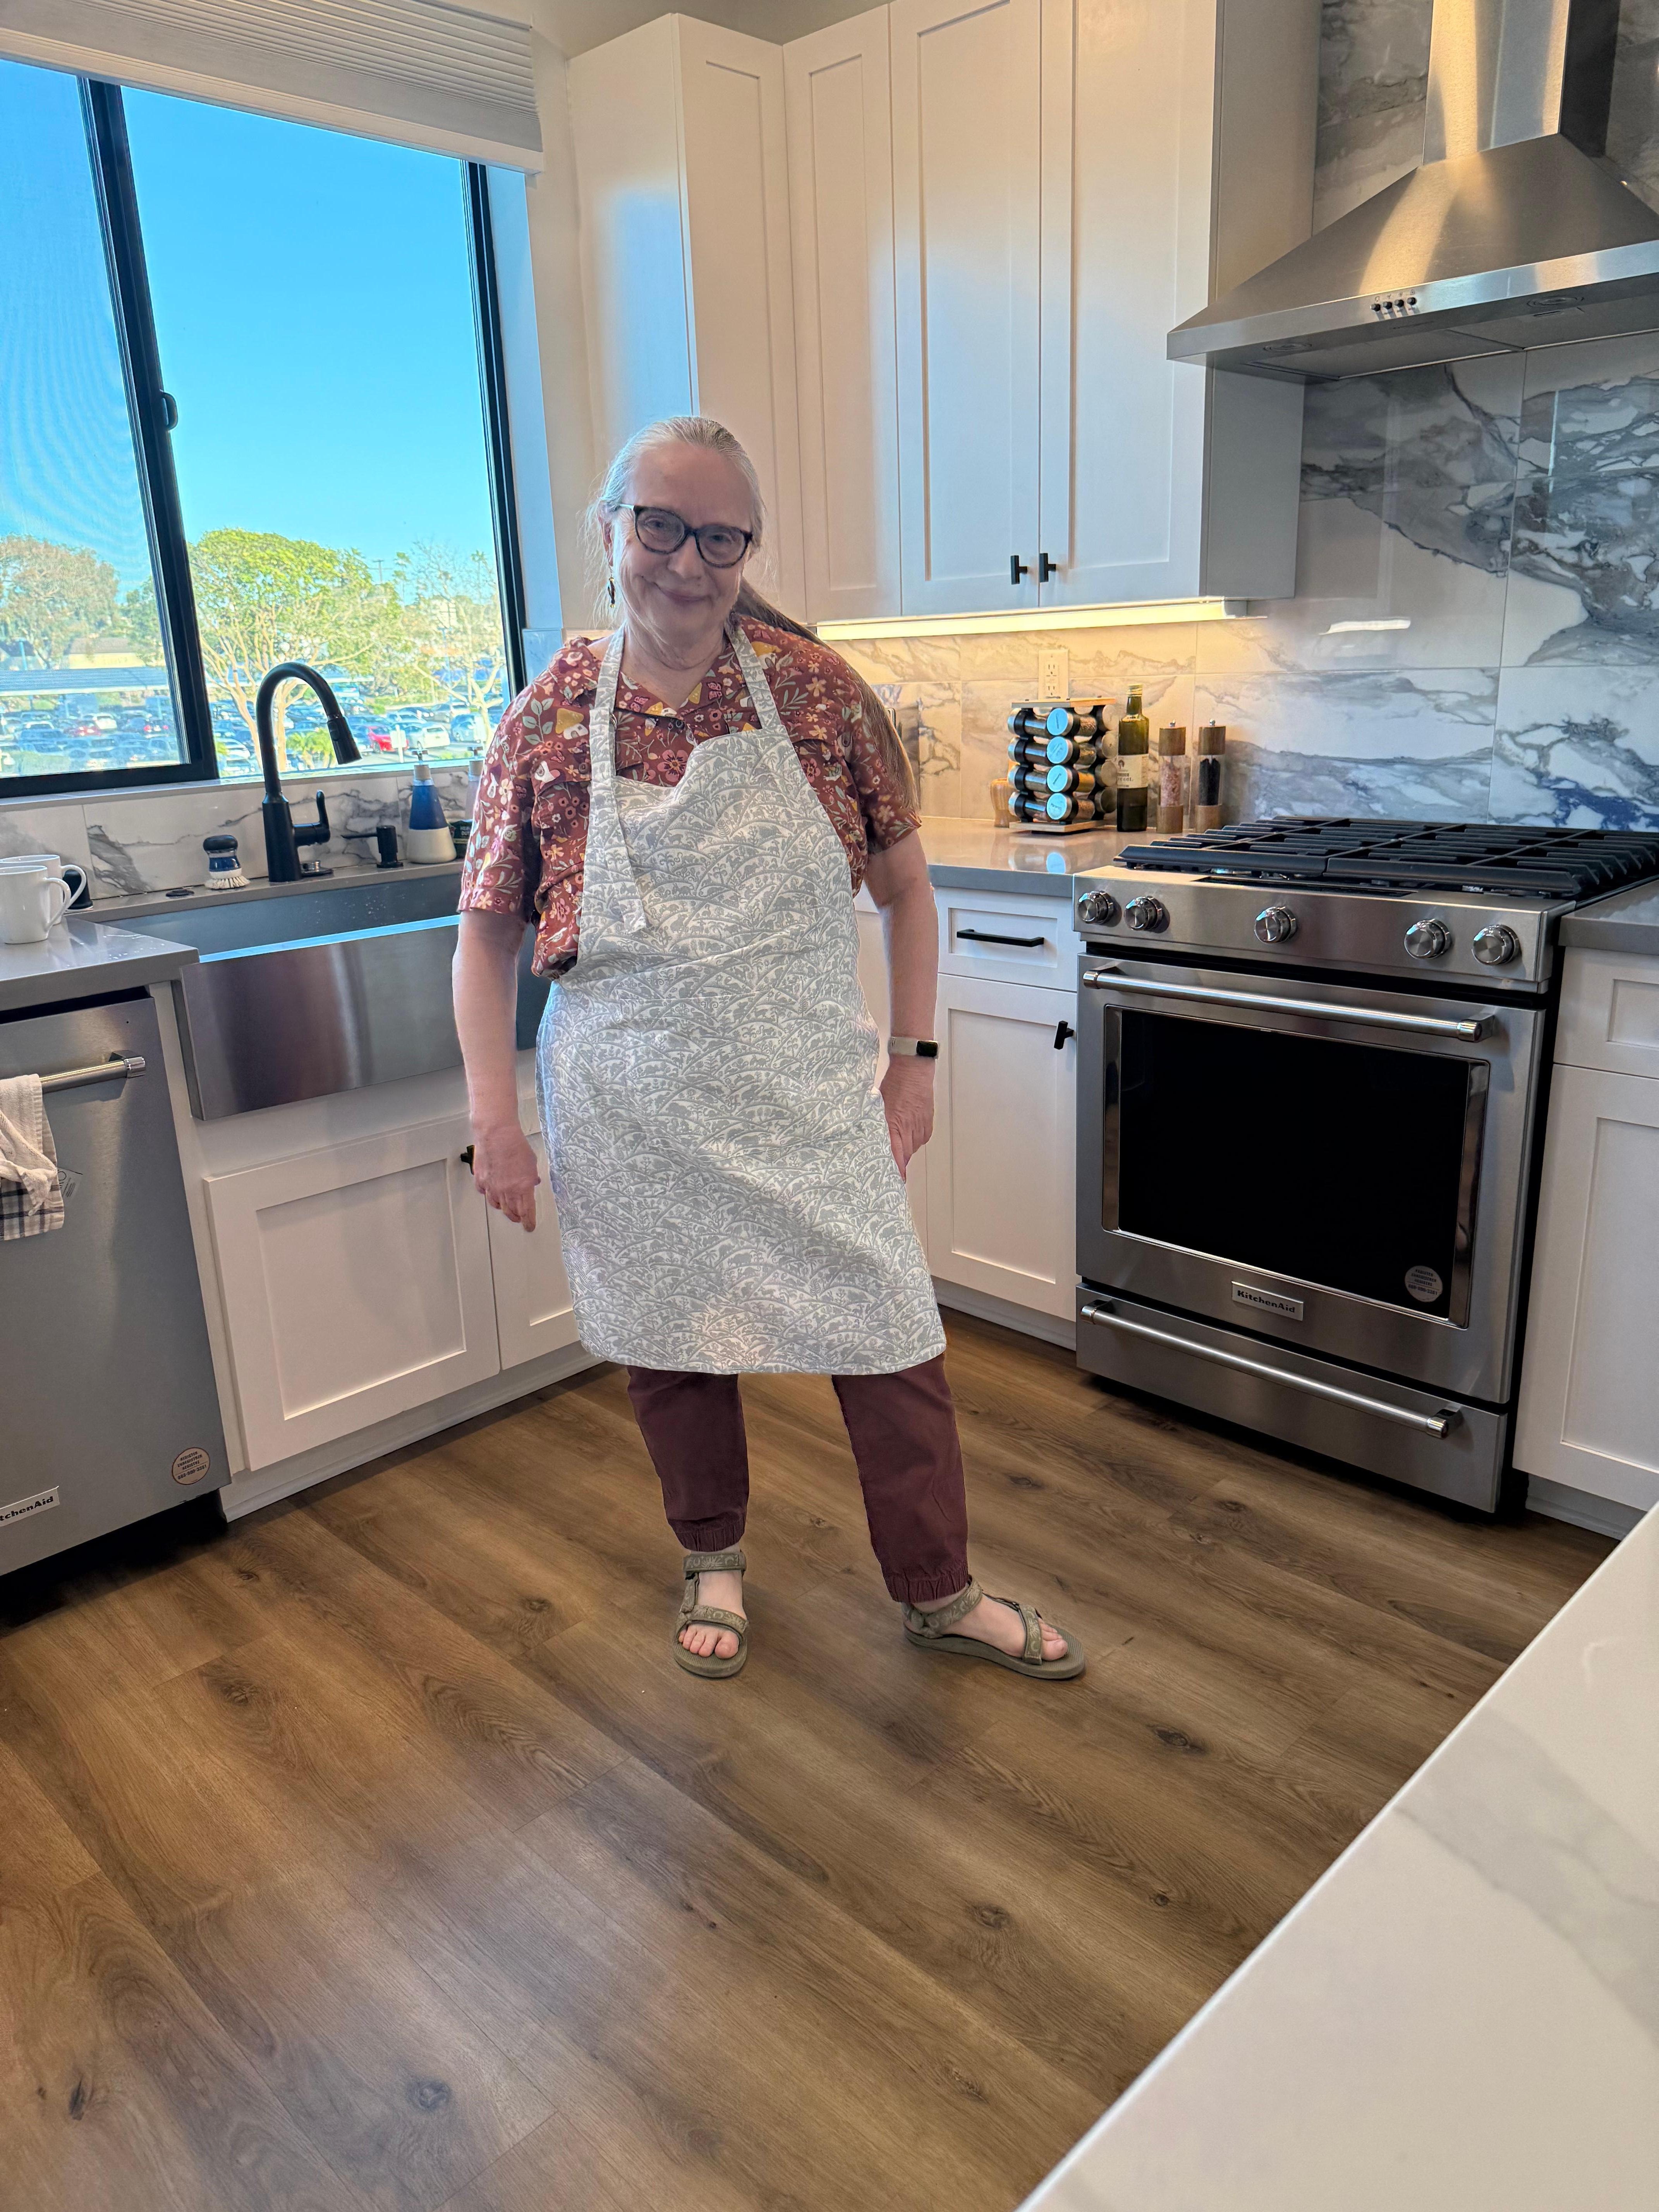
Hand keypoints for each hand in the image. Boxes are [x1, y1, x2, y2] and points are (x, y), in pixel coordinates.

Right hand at [471, 1121, 540, 1229]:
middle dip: (516, 1217)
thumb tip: (533, 1182)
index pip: (527, 1211)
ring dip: (503, 1208)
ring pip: (496, 1204)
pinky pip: (484, 1192)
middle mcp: (506, 1191)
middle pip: (511, 1211)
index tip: (530, 1226)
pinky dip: (489, 1194)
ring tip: (506, 1208)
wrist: (496, 1135)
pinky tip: (491, 1192)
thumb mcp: (532, 1162)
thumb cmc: (516, 1146)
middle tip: (519, 1219)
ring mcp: (491, 1187)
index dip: (528, 1221)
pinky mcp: (480, 1179)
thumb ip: (531, 1176)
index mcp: (522, 1188)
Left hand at [880, 1056, 934, 1173]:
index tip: (895, 1179)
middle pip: (905, 1153)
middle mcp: (908, 1127)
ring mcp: (920, 1125)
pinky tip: (910, 1134)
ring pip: (914, 1147)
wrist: (913, 1070)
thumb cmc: (893, 1083)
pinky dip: (916, 1139)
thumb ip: (877, 1121)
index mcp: (894, 1123)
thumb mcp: (878, 1102)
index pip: (895, 1152)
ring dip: (907, 1148)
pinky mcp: (928, 1121)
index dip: (895, 1168)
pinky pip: (922, 1138)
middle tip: (893, 1166)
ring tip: (901, 1145)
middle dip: (899, 1160)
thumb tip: (872, 1135)